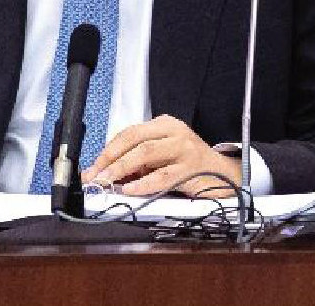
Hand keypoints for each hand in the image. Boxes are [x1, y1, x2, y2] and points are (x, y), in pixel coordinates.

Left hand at [86, 115, 238, 199]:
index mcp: (164, 125)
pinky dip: (143, 183)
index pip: (129, 133)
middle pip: (135, 140)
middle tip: (94, 176)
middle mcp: (174, 132)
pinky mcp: (190, 168)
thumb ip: (136, 162)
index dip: (107, 151)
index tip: (92, 168)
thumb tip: (104, 174)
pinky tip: (130, 189)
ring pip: (146, 153)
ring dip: (121, 168)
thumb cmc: (187, 164)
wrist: (222, 174)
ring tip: (106, 181)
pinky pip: (162, 175)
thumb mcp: (161, 155)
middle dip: (110, 159)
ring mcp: (184, 149)